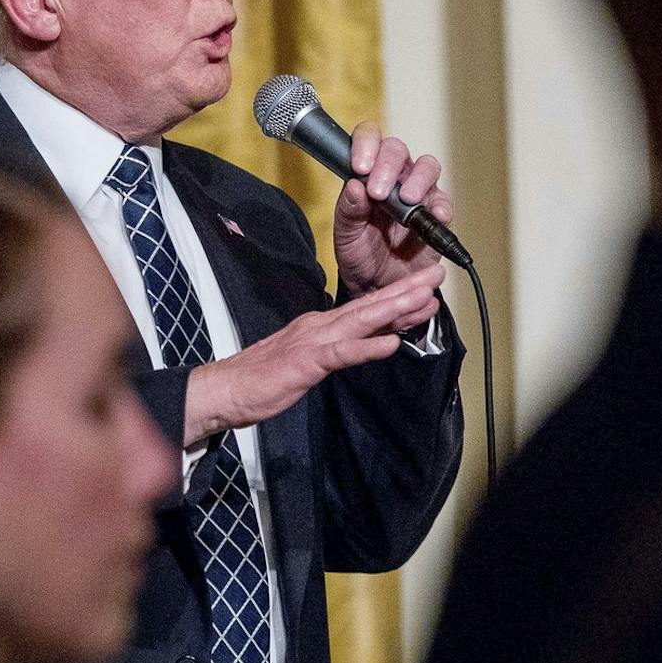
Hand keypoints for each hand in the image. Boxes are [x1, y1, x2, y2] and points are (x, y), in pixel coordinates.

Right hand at [182, 265, 444, 445]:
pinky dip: (367, 348)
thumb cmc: (264, 377)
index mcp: (322, 325)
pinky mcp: (305, 362)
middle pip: (371, 305)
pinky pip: (341, 354)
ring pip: (362, 320)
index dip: (399, 296)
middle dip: (407, 288)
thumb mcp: (308, 359)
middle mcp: (321, 326)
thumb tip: (367, 343)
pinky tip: (390, 343)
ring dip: (395, 307)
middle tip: (437, 272)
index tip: (427, 287)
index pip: (367, 308)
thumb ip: (337, 349)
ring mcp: (313, 341)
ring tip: (424, 296)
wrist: (224, 390)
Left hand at [334, 122, 453, 297]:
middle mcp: (395, 178)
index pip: (370, 140)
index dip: (366, 144)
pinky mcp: (437, 215)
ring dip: (417, 180)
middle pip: (397, 150)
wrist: (378, 287)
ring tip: (408, 200)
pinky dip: (441, 207)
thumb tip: (354, 185)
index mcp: (367, 174)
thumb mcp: (346, 235)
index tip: (360, 165)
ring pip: (427, 167)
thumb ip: (349, 210)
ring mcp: (419, 194)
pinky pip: (444, 203)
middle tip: (378, 192)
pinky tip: (434, 215)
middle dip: (387, 166)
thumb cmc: (360, 255)